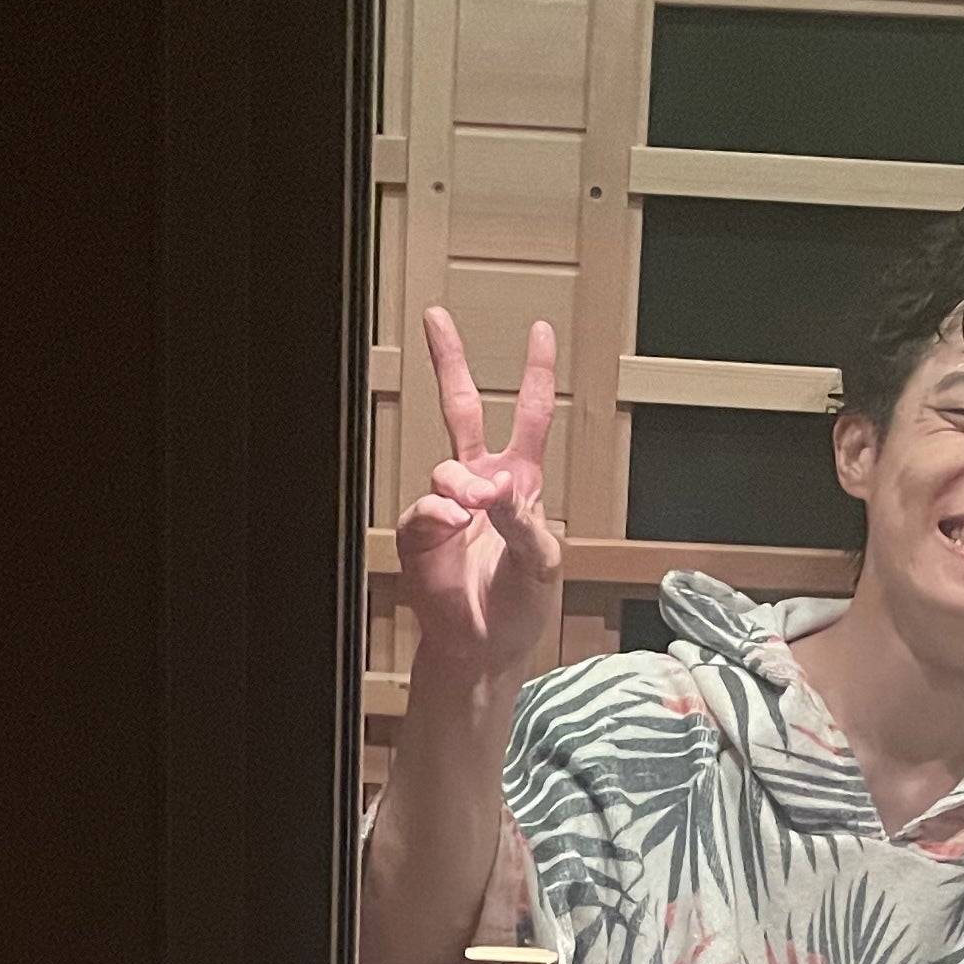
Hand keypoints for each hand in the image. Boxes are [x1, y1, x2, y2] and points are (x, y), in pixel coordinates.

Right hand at [399, 307, 564, 684]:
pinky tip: (454, 527)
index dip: (535, 374)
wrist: (484, 646)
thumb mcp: (543, 563)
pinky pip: (424, 508)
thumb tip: (499, 487)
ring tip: (476, 512)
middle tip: (436, 318)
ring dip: (463, 485)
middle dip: (449, 363)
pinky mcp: (420, 534)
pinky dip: (440, 515)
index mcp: (520, 482)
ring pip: (446, 467)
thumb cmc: (521, 605)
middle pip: (461, 409)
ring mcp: (448, 506)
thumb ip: (525, 522)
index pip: (529, 416)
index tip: (539, 331)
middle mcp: (481, 484)